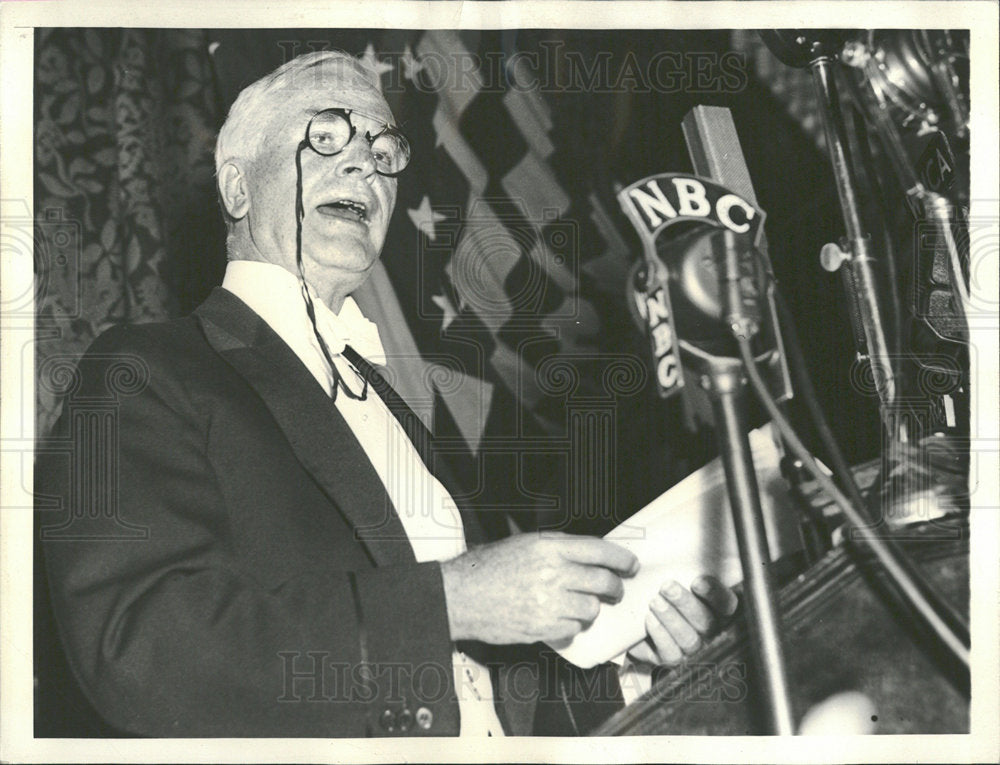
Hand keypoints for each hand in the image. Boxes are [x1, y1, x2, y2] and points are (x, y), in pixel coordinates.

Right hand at [441, 532, 638, 644]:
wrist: (461, 596)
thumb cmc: (490, 567)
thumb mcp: (525, 543)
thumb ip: (559, 547)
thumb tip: (592, 555)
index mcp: (550, 547)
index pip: (601, 550)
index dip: (622, 559)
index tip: (631, 565)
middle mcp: (553, 573)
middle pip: (604, 582)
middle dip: (615, 588)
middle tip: (614, 590)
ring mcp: (549, 602)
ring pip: (591, 609)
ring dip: (588, 608)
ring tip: (573, 604)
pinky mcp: (543, 627)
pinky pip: (573, 629)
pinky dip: (570, 626)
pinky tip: (555, 617)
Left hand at [626, 575, 737, 666]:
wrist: (639, 620)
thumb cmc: (665, 595)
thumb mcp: (678, 580)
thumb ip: (687, 571)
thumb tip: (685, 552)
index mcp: (718, 610)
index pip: (727, 604)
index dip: (715, 594)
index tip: (697, 581)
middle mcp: (710, 633)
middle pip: (707, 622)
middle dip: (686, 603)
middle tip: (667, 586)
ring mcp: (692, 649)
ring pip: (689, 638)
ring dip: (671, 618)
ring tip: (655, 601)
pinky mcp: (671, 661)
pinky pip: (670, 653)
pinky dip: (660, 635)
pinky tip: (650, 619)